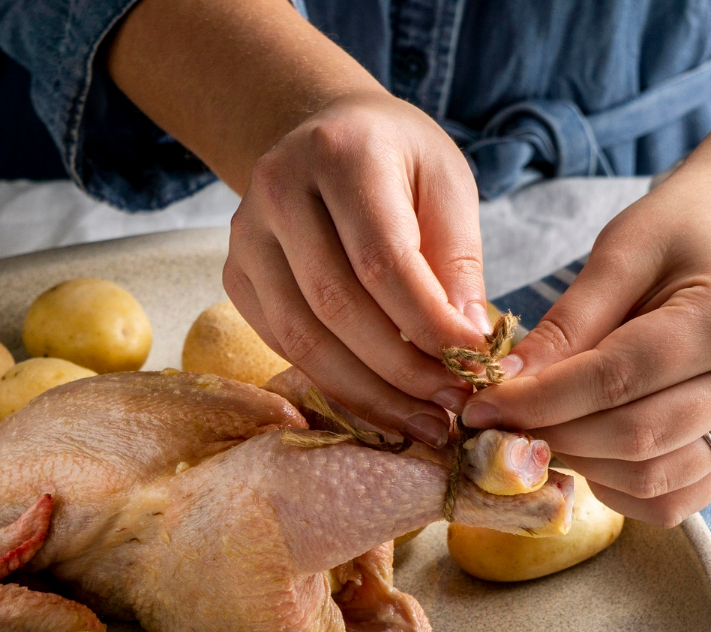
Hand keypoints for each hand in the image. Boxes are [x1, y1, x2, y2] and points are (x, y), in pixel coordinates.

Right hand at [222, 92, 493, 447]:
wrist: (322, 132)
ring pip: (301, 337)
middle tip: (452, 405)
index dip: (428, 323)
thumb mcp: (446, 183)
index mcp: (342, 154)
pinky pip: (282, 344)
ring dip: (366, 391)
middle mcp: (279, 191)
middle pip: (336, 306)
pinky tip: (380, 399)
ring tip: (421, 419)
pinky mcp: (234, 275)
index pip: (382, 258)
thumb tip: (468, 344)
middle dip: (400, 370)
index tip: (476, 363)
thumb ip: (456, 260)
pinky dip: (334, 380)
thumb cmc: (395, 160)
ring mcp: (246, 237)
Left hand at [463, 172, 710, 525]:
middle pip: (635, 440)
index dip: (538, 402)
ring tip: (538, 434)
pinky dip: (615, 488)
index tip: (479, 407)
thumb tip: (506, 388)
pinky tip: (584, 450)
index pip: (616, 380)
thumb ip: (565, 325)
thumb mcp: (619, 252)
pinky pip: (671, 500)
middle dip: (551, 438)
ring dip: (579, 468)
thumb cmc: (681, 231)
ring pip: (652, 482)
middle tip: (495, 428)